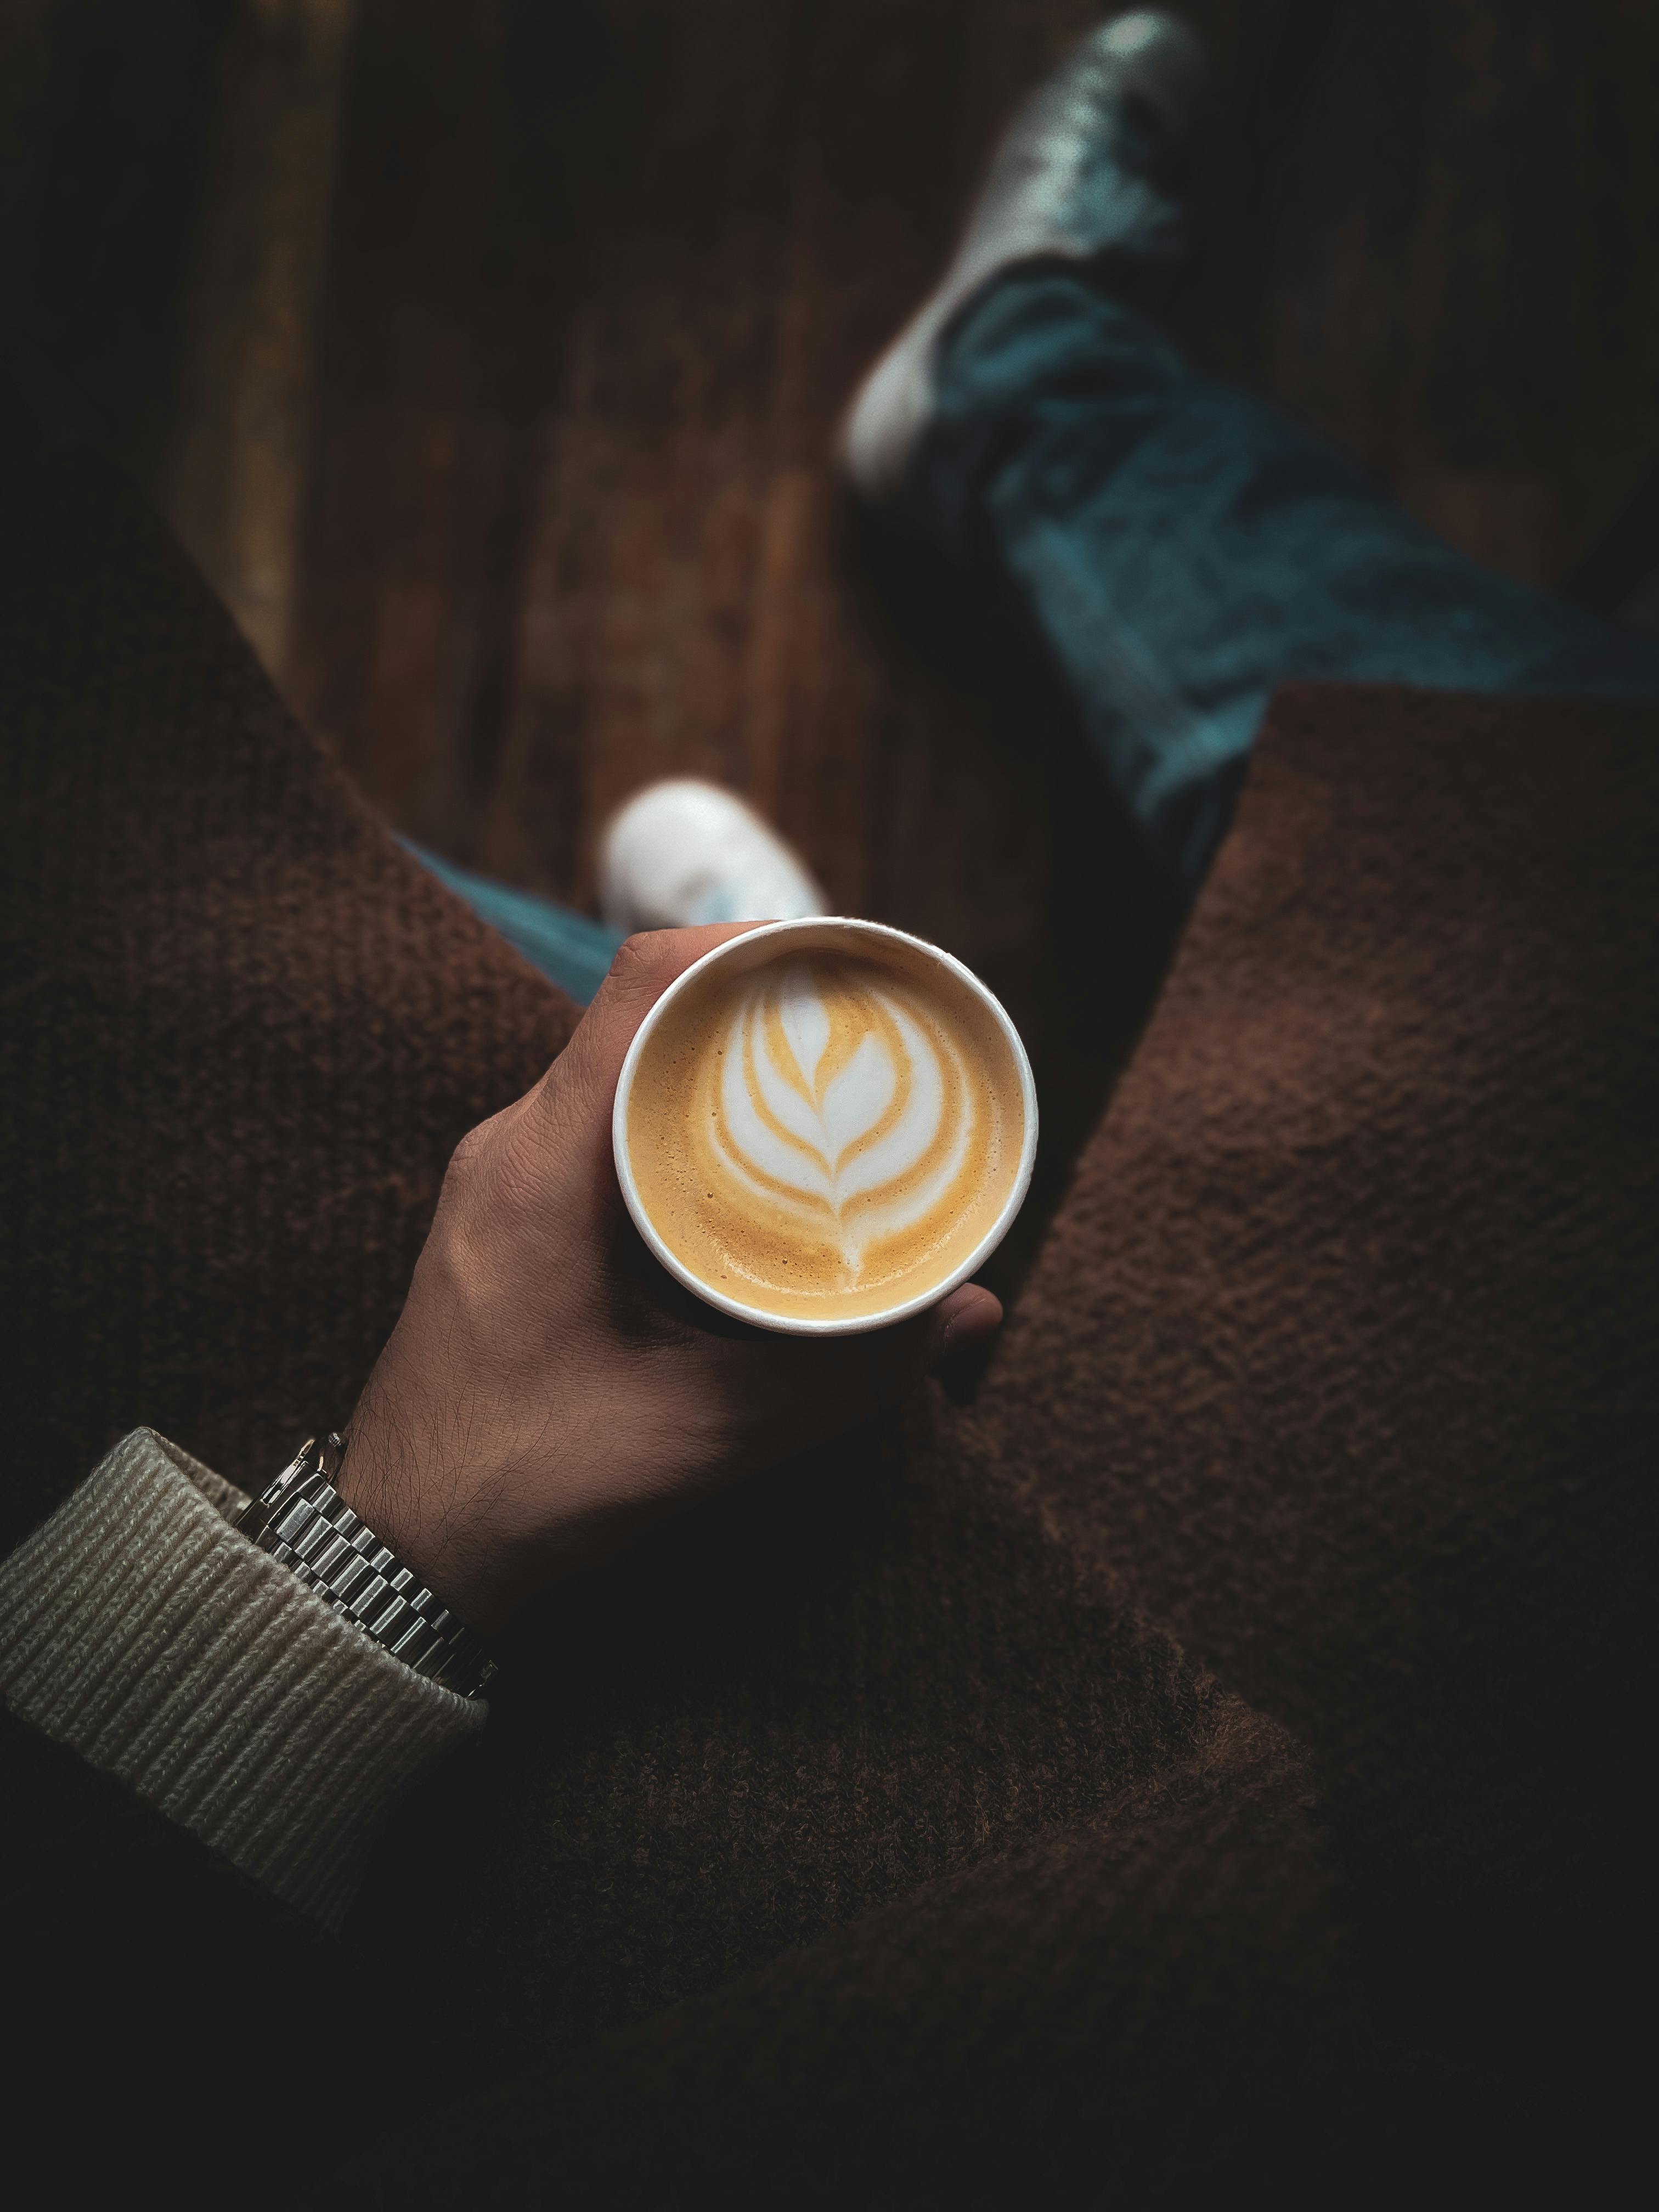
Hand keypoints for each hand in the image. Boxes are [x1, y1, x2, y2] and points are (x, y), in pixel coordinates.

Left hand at [338, 926, 1002, 1633]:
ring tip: (837, 1087)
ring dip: (733, 1067)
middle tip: (874, 1031)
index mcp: (539, 1166)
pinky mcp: (525, 1217)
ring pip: (636, 1071)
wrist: (401, 1557)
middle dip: (767, 1008)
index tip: (850, 963)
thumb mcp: (698, 1437)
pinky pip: (619, 1128)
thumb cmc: (522, 1491)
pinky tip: (767, 1167)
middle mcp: (518, 1147)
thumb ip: (840, 1373)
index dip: (750, 948)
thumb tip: (970, 1309)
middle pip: (649, 1015)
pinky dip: (698, 1124)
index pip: (640, 985)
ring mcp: (513, 1178)